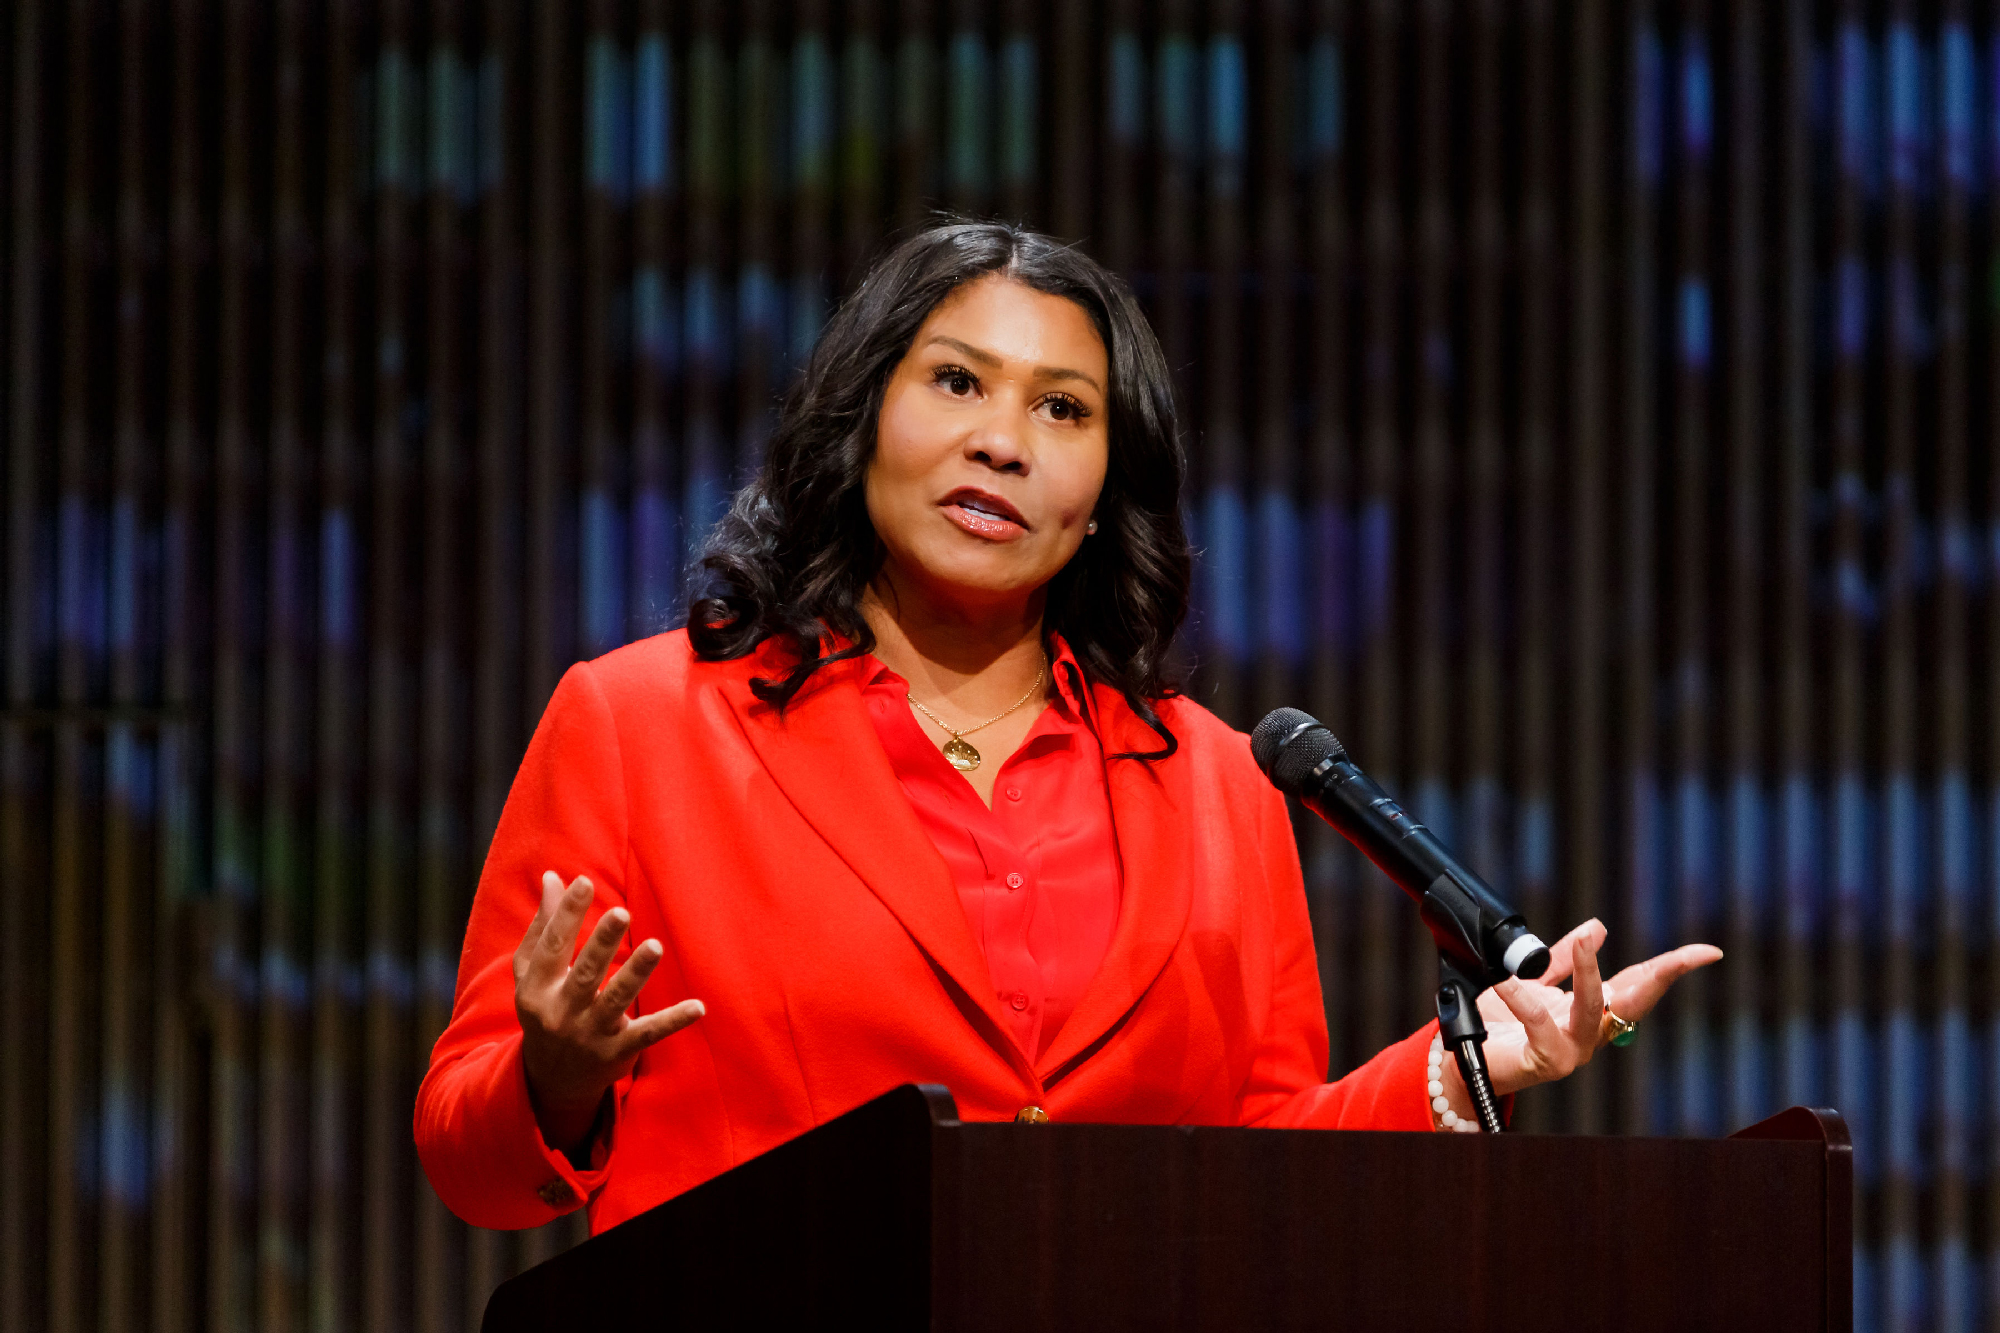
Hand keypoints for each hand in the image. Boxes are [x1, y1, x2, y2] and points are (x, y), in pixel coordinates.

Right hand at [514, 871, 704, 1153]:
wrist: (550, 1079)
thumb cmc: (545, 1009)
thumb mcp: (533, 974)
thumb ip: (544, 927)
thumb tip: (553, 877)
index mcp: (537, 988)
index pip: (552, 947)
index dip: (566, 914)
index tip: (584, 882)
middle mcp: (561, 1012)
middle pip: (584, 973)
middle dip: (602, 943)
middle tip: (622, 912)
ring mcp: (590, 1034)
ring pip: (616, 1001)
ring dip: (636, 973)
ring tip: (655, 946)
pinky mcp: (617, 1052)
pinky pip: (648, 1034)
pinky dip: (673, 1021)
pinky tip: (699, 1007)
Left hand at [1454, 919, 1720, 1098]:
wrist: (1468, 1060)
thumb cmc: (1503, 1024)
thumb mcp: (1534, 981)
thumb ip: (1561, 957)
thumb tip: (1598, 926)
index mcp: (1595, 1010)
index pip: (1639, 983)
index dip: (1674, 967)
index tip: (1710, 952)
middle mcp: (1591, 1032)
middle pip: (1634, 999)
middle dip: (1662, 975)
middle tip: (1690, 956)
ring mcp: (1573, 1049)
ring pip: (1591, 1009)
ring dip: (1590, 972)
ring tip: (1586, 938)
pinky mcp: (1545, 1060)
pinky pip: (1539, 1024)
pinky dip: (1523, 998)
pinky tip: (1508, 979)